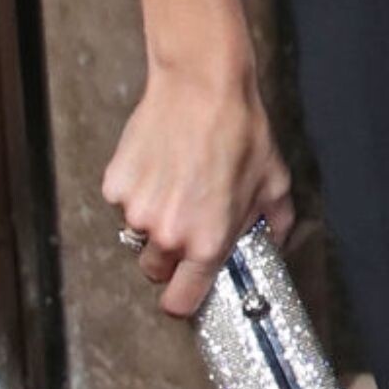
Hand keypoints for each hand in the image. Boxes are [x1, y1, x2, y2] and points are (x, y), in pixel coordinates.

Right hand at [101, 64, 292, 321]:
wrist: (202, 86)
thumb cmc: (239, 132)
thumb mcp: (273, 184)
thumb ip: (273, 226)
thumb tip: (272, 244)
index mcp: (207, 243)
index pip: (181, 302)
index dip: (183, 299)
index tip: (186, 288)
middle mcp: (168, 234)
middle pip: (155, 270)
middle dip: (170, 255)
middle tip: (188, 222)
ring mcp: (136, 210)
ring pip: (138, 233)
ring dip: (154, 219)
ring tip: (177, 182)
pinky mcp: (116, 184)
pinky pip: (124, 202)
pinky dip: (138, 191)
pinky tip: (161, 165)